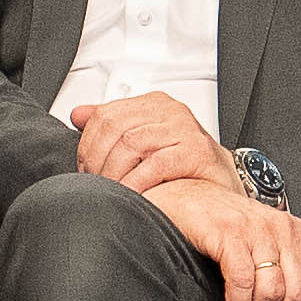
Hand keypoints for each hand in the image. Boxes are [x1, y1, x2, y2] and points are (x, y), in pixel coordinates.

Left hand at [66, 91, 239, 195]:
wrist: (222, 185)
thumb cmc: (184, 167)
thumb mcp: (145, 141)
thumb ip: (112, 126)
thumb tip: (78, 114)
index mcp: (153, 104)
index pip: (105, 115)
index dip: (87, 146)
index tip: (85, 170)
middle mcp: (168, 110)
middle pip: (114, 128)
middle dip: (98, 161)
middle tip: (96, 185)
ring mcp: (183, 127)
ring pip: (130, 144)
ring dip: (115, 174)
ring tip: (112, 193)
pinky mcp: (196, 150)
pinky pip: (154, 165)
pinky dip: (137, 183)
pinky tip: (133, 196)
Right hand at [152, 175, 300, 300]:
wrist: (185, 196)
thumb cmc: (220, 226)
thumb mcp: (260, 250)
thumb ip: (282, 280)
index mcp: (295, 235)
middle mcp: (282, 230)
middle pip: (297, 292)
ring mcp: (256, 230)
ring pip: (272, 291)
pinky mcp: (230, 233)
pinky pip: (243, 282)